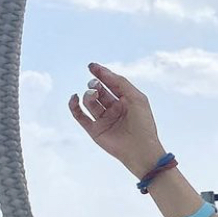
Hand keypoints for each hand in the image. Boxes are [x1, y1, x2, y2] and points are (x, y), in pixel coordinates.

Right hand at [68, 63, 164, 177]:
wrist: (140, 150)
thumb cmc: (143, 124)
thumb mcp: (136, 98)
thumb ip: (121, 82)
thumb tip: (103, 72)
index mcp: (126, 102)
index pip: (111, 84)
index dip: (101, 74)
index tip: (91, 66)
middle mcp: (114, 110)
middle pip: (99, 91)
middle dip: (95, 85)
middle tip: (95, 84)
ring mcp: (104, 120)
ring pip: (90, 102)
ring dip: (89, 95)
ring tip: (93, 95)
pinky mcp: (94, 130)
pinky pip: (80, 115)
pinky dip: (74, 106)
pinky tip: (75, 98)